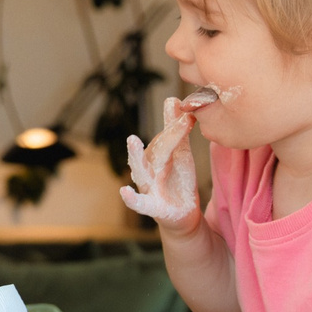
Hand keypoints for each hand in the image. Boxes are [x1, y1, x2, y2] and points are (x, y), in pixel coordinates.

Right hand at [120, 96, 201, 231]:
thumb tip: (172, 99)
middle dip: (153, 134)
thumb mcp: (180, 152)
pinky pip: (139, 203)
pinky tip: (124, 191)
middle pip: (153, 152)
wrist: (183, 213)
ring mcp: (148, 187)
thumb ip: (175, 129)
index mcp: (156, 154)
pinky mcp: (152, 206)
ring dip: (135, 156)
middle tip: (141, 123)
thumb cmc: (178, 180)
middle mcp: (148, 168)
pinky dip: (131, 199)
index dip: (175, 129)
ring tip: (132, 141)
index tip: (188, 116)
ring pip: (141, 171)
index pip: (166, 139)